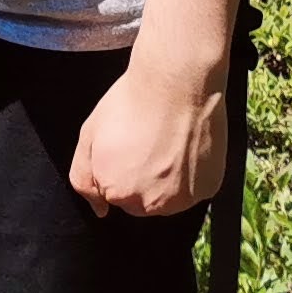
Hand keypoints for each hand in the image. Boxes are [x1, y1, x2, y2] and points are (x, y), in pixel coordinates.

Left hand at [68, 52, 224, 219]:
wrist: (176, 83)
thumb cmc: (131, 103)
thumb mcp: (89, 135)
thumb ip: (83, 177)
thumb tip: (99, 210)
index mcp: (117, 192)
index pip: (112, 193)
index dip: (116, 165)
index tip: (124, 142)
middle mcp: (149, 204)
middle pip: (140, 201)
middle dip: (139, 178)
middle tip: (146, 142)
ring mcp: (181, 200)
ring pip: (167, 199)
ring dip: (165, 181)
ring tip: (166, 142)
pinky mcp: (207, 190)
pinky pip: (193, 190)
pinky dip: (190, 175)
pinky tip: (184, 146)